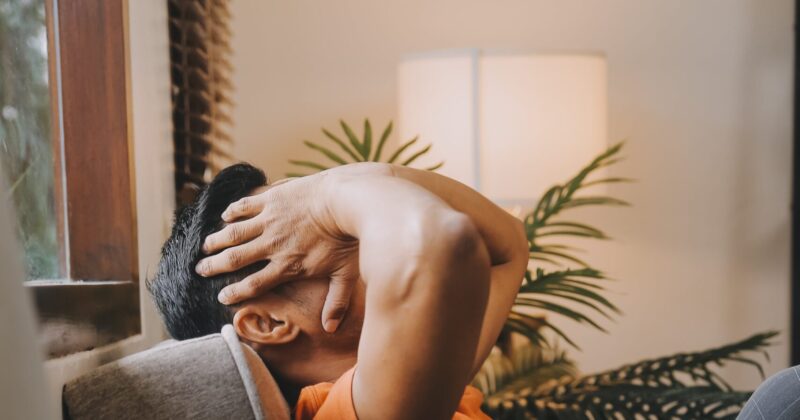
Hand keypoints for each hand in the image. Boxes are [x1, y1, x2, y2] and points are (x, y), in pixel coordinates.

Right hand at [195, 174, 358, 332]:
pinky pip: (244, 206)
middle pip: (236, 259)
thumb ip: (336, 302)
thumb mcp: (345, 274)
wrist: (347, 200)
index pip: (254, 284)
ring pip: (234, 233)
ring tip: (204, 247)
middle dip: (215, 266)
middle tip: (200, 270)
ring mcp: (270, 220)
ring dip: (217, 240)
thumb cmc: (348, 238)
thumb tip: (331, 329)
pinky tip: (224, 217)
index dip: (235, 293)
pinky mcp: (272, 199)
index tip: (222, 297)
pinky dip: (232, 212)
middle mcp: (273, 244)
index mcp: (288, 265)